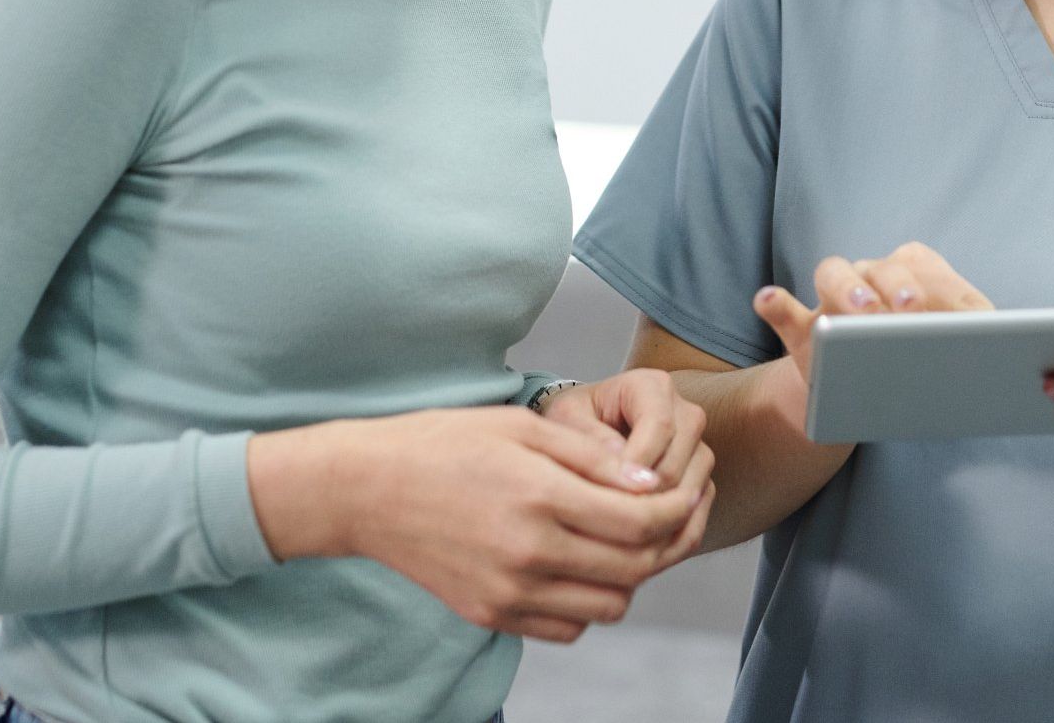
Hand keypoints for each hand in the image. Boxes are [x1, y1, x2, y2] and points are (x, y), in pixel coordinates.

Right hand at [247, 406, 703, 643]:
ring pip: (608, 606)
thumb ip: (592, 459)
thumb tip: (653, 484)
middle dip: (665, 543)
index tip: (686, 491)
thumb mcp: (523, 427)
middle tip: (669, 516)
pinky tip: (580, 564)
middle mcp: (529, 554)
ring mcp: (509, 592)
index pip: (640, 521)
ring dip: (629, 576)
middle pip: (634, 569)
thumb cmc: (445, 443)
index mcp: (540, 497)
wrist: (368, 489)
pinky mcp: (492, 615)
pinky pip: (568, 627)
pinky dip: (589, 602)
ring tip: (623, 539)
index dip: (676, 508)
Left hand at [541, 369, 714, 577]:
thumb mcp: (566, 421)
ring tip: (613, 537)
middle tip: (601, 524)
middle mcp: (685, 413)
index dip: (634, 466)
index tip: (601, 495)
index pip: (659, 427)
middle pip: (678, 464)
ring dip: (655, 519)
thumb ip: (589, 438)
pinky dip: (670, 535)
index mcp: (653, 387)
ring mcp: (698, 448)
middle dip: (641, 498)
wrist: (585, 436)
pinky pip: (696, 513)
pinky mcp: (700, 480)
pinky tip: (634, 548)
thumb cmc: (572, 424)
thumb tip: (624, 465)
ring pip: (691, 492)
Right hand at [753, 242, 994, 425]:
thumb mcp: (948, 356)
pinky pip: (782, 308)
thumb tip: (1001, 342)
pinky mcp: (800, 326)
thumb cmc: (916, 368)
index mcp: (911, 273)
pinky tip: (769, 300)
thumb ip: (968, 343)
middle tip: (909, 311)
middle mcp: (870, 275)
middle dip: (898, 285)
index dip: (945, 289)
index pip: (930, 270)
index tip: (960, 312)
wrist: (862, 395)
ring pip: (833, 272)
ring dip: (846, 286)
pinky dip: (776, 303)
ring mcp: (832, 298)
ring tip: (859, 308)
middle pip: (882, 266)